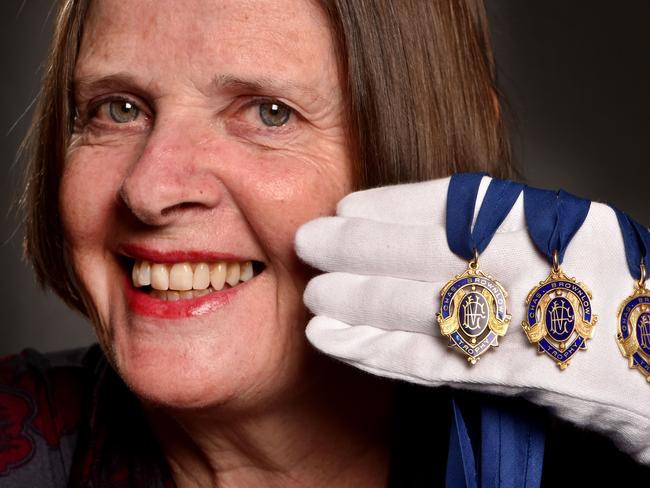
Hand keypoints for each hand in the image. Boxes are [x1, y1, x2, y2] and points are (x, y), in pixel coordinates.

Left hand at [295, 176, 649, 464]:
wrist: (647, 360)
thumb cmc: (594, 288)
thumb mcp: (562, 230)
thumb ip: (497, 220)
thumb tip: (406, 215)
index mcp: (547, 220)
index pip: (454, 204)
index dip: (390, 205)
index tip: (346, 206)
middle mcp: (532, 268)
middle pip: (428, 253)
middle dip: (361, 248)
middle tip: (308, 243)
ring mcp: (521, 323)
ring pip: (424, 309)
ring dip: (359, 302)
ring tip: (313, 296)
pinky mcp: (510, 376)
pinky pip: (432, 363)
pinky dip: (376, 351)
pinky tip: (334, 341)